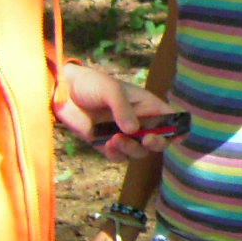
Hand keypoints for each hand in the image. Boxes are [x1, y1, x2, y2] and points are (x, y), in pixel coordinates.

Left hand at [53, 64, 173, 160]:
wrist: (62, 93)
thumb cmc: (92, 84)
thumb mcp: (110, 90)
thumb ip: (123, 109)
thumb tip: (134, 131)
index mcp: (147, 105)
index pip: (171, 119)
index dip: (179, 129)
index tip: (176, 136)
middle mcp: (140, 122)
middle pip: (160, 141)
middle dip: (157, 143)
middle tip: (148, 140)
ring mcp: (125, 135)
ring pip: (139, 152)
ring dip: (131, 149)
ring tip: (115, 139)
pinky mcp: (108, 145)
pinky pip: (119, 157)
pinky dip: (116, 153)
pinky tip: (107, 144)